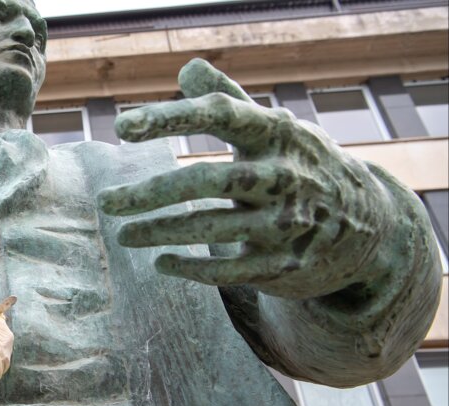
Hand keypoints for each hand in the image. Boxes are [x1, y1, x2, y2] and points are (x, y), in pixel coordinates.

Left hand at [98, 58, 400, 299]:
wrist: (367, 227)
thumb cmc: (302, 167)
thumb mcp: (276, 130)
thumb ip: (231, 101)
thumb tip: (188, 68)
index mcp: (277, 134)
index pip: (220, 115)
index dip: (171, 117)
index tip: (123, 127)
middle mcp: (283, 176)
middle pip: (207, 180)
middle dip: (150, 192)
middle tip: (106, 202)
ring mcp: (286, 223)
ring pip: (211, 227)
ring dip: (160, 232)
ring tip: (122, 234)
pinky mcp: (284, 264)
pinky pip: (228, 270)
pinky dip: (190, 268)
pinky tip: (160, 262)